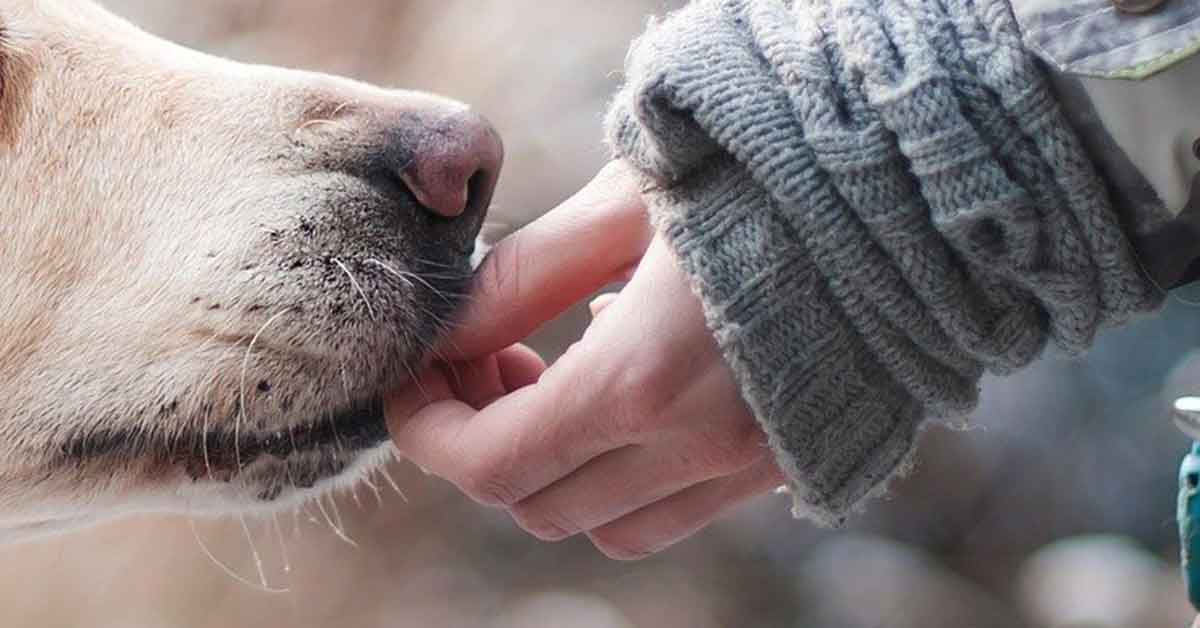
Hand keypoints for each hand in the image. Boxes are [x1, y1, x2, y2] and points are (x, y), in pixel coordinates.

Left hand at [386, 162, 784, 559]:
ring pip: (607, 526)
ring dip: (556, 469)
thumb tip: (449, 332)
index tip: (414, 380)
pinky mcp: (792, 462)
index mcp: (646, 379)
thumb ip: (525, 278)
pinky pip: (679, 510)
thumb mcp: (627, 202)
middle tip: (490, 358)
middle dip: (485, 441)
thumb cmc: (764, 168)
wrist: (915, 182)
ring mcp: (753, 466)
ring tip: (558, 375)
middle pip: (538, 505)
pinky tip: (638, 386)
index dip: (428, 430)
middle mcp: (701, 447)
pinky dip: (627, 474)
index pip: (491, 463)